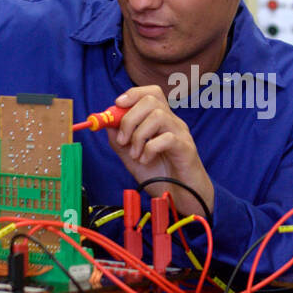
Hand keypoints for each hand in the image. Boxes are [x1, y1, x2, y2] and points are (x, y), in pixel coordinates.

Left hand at [106, 86, 213, 218]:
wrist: (179, 198)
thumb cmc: (160, 176)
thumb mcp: (132, 157)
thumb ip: (119, 140)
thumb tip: (107, 123)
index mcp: (161, 121)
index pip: (151, 93)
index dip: (133, 94)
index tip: (117, 106)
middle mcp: (172, 123)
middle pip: (151, 100)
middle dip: (129, 118)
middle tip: (123, 140)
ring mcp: (181, 134)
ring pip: (158, 116)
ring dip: (139, 135)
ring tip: (136, 154)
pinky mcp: (186, 149)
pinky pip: (166, 138)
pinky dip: (150, 149)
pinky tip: (146, 161)